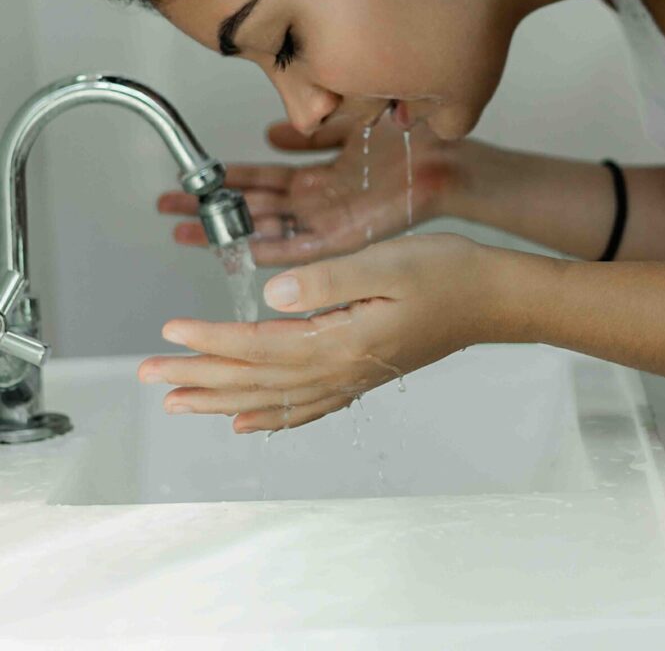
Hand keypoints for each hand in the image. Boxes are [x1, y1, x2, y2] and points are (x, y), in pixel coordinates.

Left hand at [137, 233, 543, 431]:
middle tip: (150, 374)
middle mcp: (341, 369)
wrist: (493, 298)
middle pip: (255, 380)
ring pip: (273, 399)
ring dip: (222, 400)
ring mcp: (352, 377)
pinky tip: (248, 423)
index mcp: (341, 340)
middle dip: (199, 376)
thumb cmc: (446, 273)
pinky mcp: (362, 374)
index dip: (211, 340)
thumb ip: (327, 281)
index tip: (170, 331)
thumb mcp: (386, 262)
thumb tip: (271, 298)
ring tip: (180, 401)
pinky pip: (306, 407)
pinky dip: (271, 418)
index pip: (259, 346)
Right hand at [157, 115, 479, 265]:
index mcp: (316, 176)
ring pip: (267, 230)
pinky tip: (244, 252)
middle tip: (166, 210)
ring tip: (186, 231)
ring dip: (228, 232)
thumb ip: (310, 131)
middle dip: (210, 209)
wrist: (449, 158)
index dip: (222, 181)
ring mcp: (329, 221)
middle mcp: (316, 202)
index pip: (258, 180)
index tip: (188, 182)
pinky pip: (303, 249)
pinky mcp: (348, 237)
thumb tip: (271, 131)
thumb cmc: (408, 139)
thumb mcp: (347, 124)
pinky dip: (274, 251)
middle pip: (252, 207)